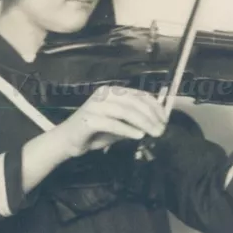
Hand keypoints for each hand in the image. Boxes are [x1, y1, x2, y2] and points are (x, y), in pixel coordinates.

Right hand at [51, 86, 167, 159]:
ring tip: (154, 133)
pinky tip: (139, 136)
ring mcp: (95, 105)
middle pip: (134, 102)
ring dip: (143, 123)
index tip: (165, 119)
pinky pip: (113, 123)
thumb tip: (157, 122)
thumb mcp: (119, 124)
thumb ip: (134, 121)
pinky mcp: (89, 119)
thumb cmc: (94, 132)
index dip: (155, 106)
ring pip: (125, 111)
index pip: (139, 95)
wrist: (66, 141)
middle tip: (162, 129)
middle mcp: (104, 94)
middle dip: (152, 116)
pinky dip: (128, 129)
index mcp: (112, 91)